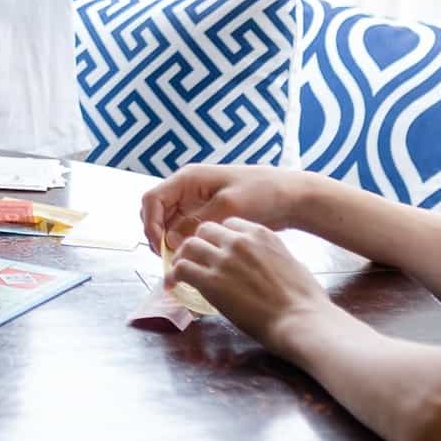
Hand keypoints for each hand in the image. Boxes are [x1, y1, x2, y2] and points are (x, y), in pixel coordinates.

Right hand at [143, 162, 305, 252]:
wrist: (290, 196)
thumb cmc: (262, 192)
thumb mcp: (229, 206)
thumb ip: (197, 222)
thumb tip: (171, 240)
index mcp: (188, 179)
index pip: (152, 199)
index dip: (150, 223)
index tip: (160, 246)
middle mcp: (188, 189)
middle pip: (156, 212)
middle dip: (156, 235)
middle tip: (169, 258)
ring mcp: (196, 203)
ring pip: (168, 223)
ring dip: (169, 241)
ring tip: (181, 261)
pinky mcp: (207, 216)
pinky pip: (185, 230)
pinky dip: (183, 243)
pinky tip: (193, 258)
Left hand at [172, 217, 331, 346]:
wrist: (302, 320)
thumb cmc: (306, 299)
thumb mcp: (291, 263)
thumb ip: (271, 257)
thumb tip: (265, 265)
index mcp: (261, 234)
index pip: (229, 224)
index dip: (219, 237)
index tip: (216, 249)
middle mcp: (239, 241)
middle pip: (205, 230)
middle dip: (199, 244)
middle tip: (194, 259)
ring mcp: (224, 259)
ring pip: (189, 246)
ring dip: (183, 258)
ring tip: (179, 271)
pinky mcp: (211, 281)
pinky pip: (182, 269)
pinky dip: (173, 276)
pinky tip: (172, 285)